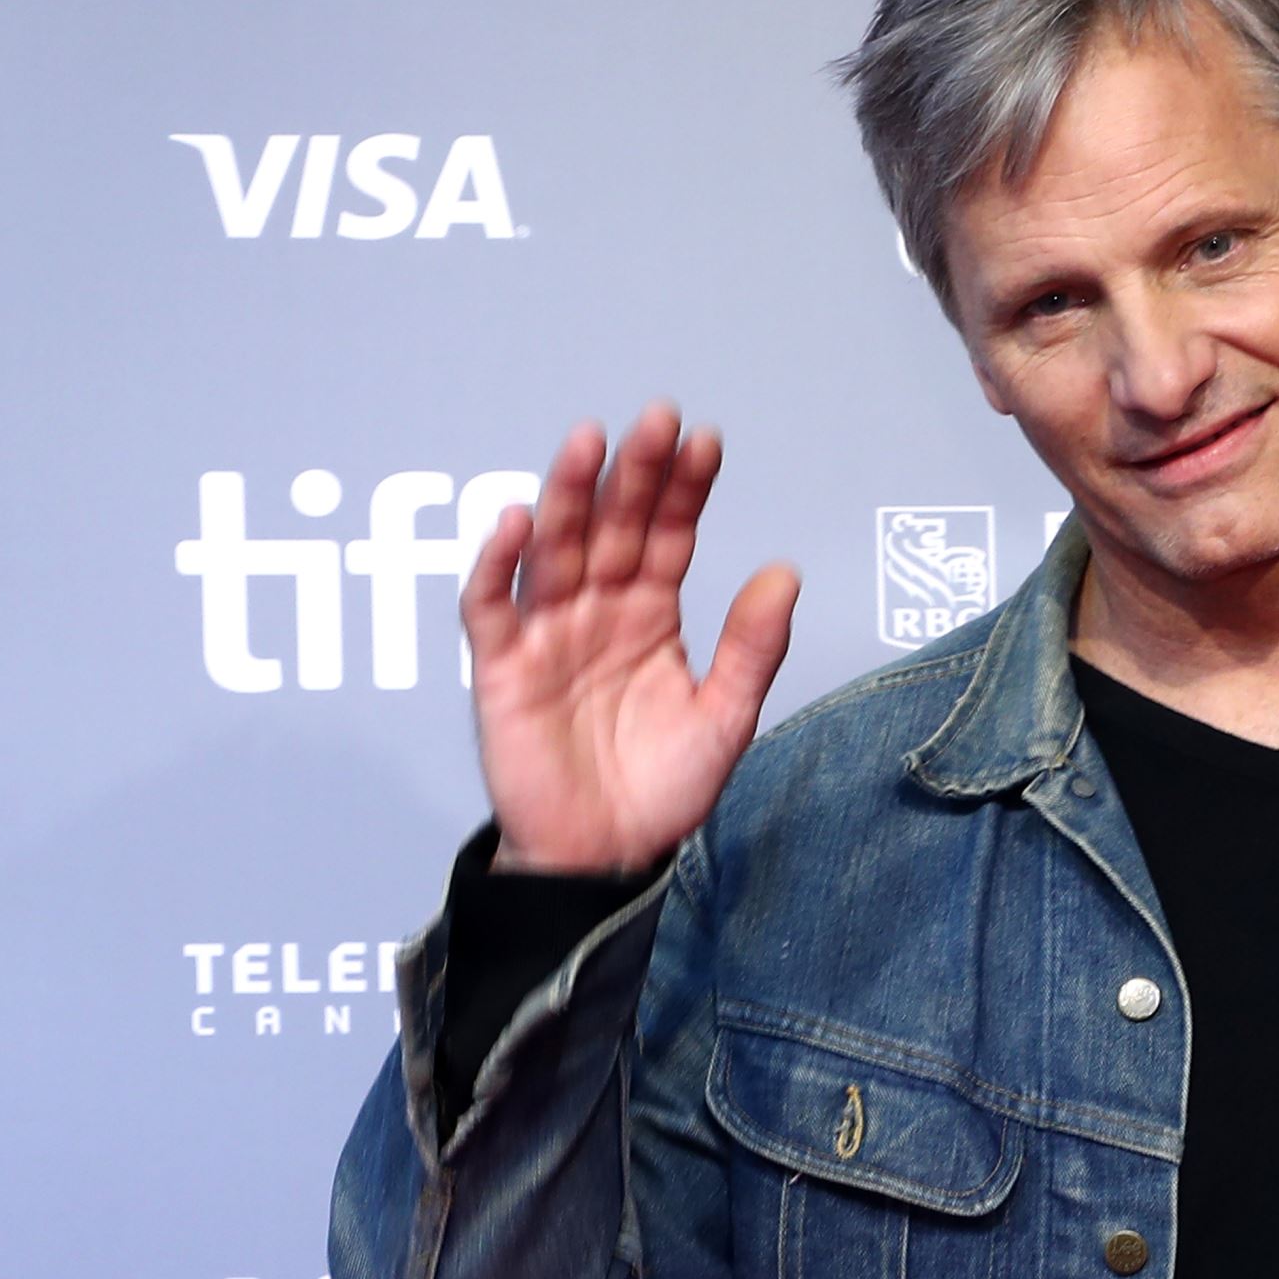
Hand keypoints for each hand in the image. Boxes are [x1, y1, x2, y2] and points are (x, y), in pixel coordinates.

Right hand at [462, 405, 799, 877]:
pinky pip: (491, 607)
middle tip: (655, 420)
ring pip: (555, 549)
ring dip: (568, 496)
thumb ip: (751, 649)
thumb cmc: (660, 790)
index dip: (683, 489)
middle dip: (633, 474)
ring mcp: (546, 633)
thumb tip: (786, 573)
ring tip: (589, 444)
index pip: (668, 534)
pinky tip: (518, 523)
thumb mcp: (723, 719)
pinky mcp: (501, 668)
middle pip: (613, 526)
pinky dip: (497, 564)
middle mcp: (597, 609)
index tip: (706, 441)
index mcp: (651, 614)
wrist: (603, 858)